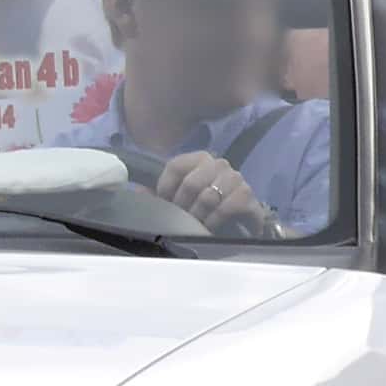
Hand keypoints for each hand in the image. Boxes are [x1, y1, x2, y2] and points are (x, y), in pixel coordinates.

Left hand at [152, 149, 275, 237]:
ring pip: (208, 196)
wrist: (237, 223)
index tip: (166, 204)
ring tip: (196, 225)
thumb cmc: (202, 208)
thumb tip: (136, 192)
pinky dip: (214, 220)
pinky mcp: (248, 196)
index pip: (176, 167)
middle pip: (191, 183)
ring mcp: (236, 178)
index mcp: (199, 159)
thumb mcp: (177, 199)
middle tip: (183, 219)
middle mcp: (219, 164)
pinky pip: (228, 206)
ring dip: (198, 215)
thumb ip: (157, 195)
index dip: (166, 189)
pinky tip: (210, 227)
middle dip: (183, 207)